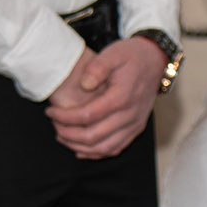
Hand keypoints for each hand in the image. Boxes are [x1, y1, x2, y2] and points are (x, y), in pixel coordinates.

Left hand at [45, 36, 166, 158]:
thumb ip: (97, 68)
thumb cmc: (131, 56)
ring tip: (62, 137)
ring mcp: (134, 124)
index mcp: (122, 97)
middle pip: (94, 136)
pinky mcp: (136, 128)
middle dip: (68, 134)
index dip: (65, 117)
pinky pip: (115, 148)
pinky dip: (96, 153)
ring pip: (104, 148)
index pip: (87, 116)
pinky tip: (81, 149)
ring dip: (80, 147)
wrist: (155, 60)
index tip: (50, 112)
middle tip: (54, 125)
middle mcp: (130, 115)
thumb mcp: (113, 54)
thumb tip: (84, 85)